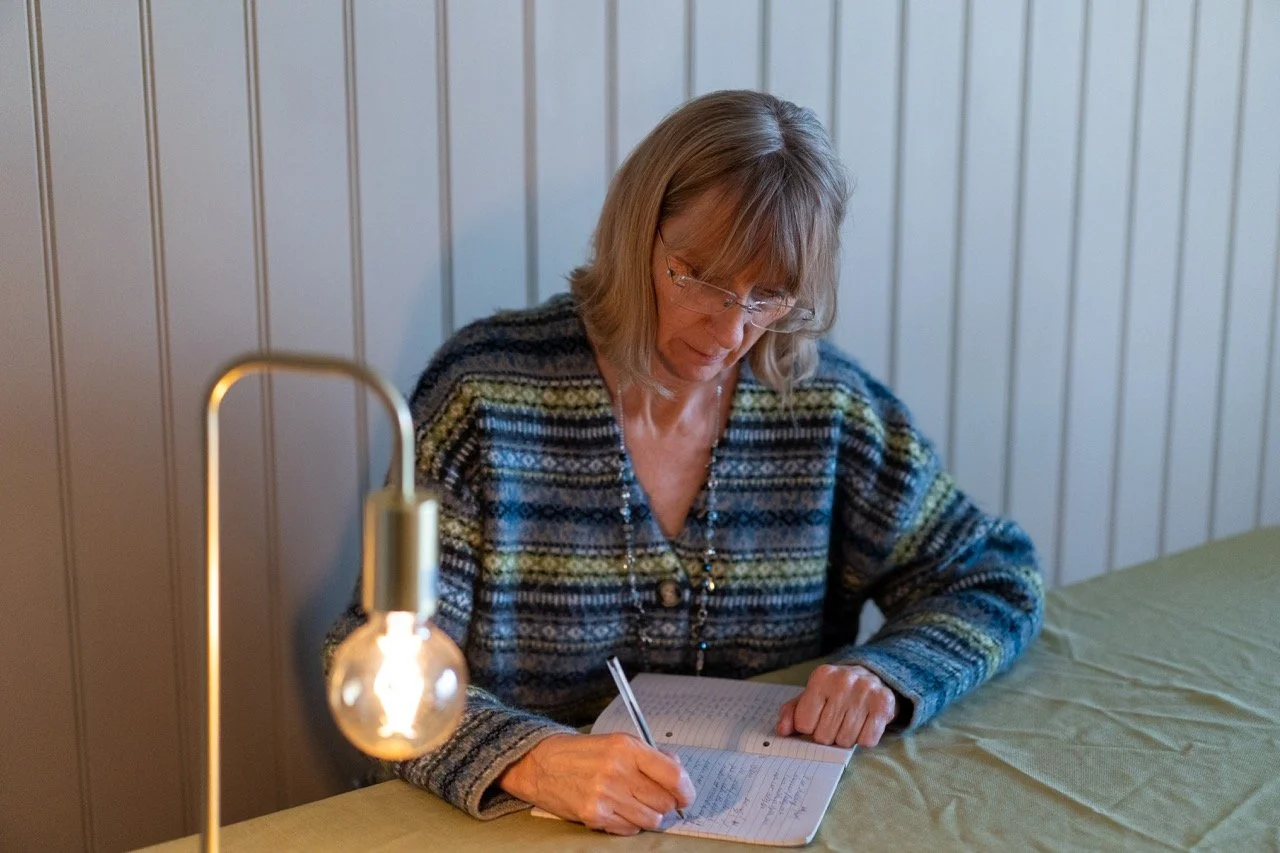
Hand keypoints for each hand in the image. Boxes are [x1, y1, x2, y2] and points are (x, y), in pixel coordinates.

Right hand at [499, 732, 695, 834]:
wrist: (541, 764)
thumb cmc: (582, 753)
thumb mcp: (617, 742)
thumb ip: (650, 756)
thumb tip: (678, 772)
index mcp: (626, 747)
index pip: (673, 775)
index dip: (686, 790)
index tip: (686, 795)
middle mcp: (617, 770)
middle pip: (664, 801)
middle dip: (665, 802)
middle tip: (653, 797)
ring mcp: (605, 795)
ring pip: (650, 819)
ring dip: (647, 814)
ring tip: (632, 802)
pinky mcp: (594, 815)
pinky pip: (629, 829)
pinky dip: (628, 823)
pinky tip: (616, 809)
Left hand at [776, 664, 896, 748]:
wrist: (874, 676)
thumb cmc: (835, 692)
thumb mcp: (811, 696)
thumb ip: (791, 712)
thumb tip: (782, 730)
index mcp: (821, 677)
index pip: (804, 723)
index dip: (809, 727)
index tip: (817, 718)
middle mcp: (843, 680)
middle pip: (824, 735)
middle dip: (828, 735)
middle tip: (836, 721)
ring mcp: (865, 691)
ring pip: (845, 740)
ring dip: (846, 738)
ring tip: (850, 721)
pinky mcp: (884, 703)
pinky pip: (867, 741)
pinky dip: (864, 739)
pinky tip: (864, 724)